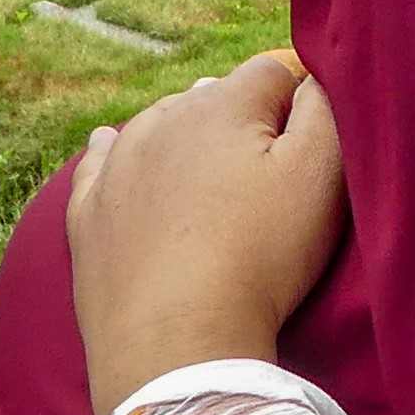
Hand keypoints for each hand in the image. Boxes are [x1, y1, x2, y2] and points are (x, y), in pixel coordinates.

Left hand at [67, 53, 348, 414]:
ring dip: (188, 141)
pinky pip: (103, 160)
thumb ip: (326, 110)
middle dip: (243, 123)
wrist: (175, 342)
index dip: (299, 104)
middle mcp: (163, 119)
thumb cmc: (261, 256)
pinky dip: (120, 157)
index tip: (308, 154)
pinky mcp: (87, 209)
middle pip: (215, 96)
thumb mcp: (321, 177)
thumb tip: (315, 80)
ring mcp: (118, 163)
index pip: (274, 73)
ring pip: (161, 125)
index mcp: (223, 104)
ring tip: (212, 186)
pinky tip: (123, 160)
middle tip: (265, 182)